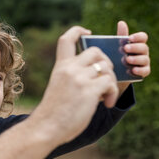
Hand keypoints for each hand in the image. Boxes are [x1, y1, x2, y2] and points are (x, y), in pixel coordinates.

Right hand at [31, 26, 118, 143]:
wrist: (46, 127)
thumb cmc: (53, 112)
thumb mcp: (58, 86)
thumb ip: (71, 76)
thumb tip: (96, 72)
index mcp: (60, 67)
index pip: (67, 39)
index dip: (79, 30)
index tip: (88, 32)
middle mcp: (69, 69)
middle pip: (96, 51)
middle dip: (106, 62)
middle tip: (104, 78)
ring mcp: (79, 79)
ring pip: (107, 68)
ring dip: (110, 81)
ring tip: (105, 96)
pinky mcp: (89, 91)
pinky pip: (110, 83)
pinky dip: (112, 93)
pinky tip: (105, 103)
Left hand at [117, 21, 150, 93]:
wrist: (115, 74)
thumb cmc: (117, 57)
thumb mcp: (117, 47)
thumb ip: (121, 36)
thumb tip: (121, 22)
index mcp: (137, 43)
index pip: (143, 37)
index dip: (138, 37)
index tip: (129, 38)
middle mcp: (143, 52)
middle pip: (144, 47)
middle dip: (134, 47)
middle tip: (125, 48)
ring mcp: (144, 62)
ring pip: (145, 59)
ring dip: (136, 59)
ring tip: (126, 60)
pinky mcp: (143, 72)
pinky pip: (145, 71)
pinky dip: (139, 70)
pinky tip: (132, 70)